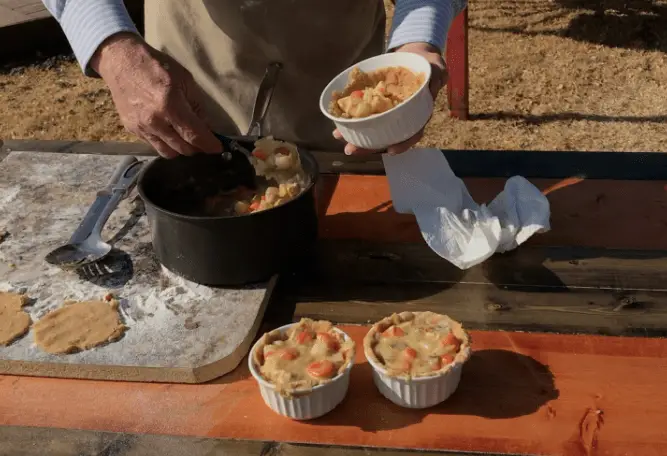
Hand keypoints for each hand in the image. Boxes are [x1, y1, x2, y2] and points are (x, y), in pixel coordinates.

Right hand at [91, 33, 221, 157]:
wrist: (122, 61)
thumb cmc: (156, 66)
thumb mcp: (185, 79)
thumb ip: (197, 105)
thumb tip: (206, 126)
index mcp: (170, 106)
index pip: (194, 135)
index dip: (209, 145)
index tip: (218, 148)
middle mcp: (155, 121)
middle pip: (183, 148)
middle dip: (197, 147)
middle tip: (204, 141)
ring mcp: (141, 127)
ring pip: (168, 152)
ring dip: (181, 149)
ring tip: (188, 140)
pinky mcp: (132, 129)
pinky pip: (154, 145)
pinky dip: (166, 144)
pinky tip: (170, 133)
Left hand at [333, 42, 446, 155]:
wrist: (416, 55)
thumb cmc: (428, 65)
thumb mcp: (436, 67)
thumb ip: (436, 74)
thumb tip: (433, 84)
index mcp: (419, 113)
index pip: (412, 133)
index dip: (402, 144)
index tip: (390, 150)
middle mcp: (403, 117)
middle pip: (386, 136)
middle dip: (368, 145)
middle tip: (350, 149)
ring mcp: (390, 111)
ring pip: (373, 128)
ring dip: (355, 135)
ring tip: (339, 136)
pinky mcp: (378, 103)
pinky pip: (365, 113)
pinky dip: (352, 117)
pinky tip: (338, 120)